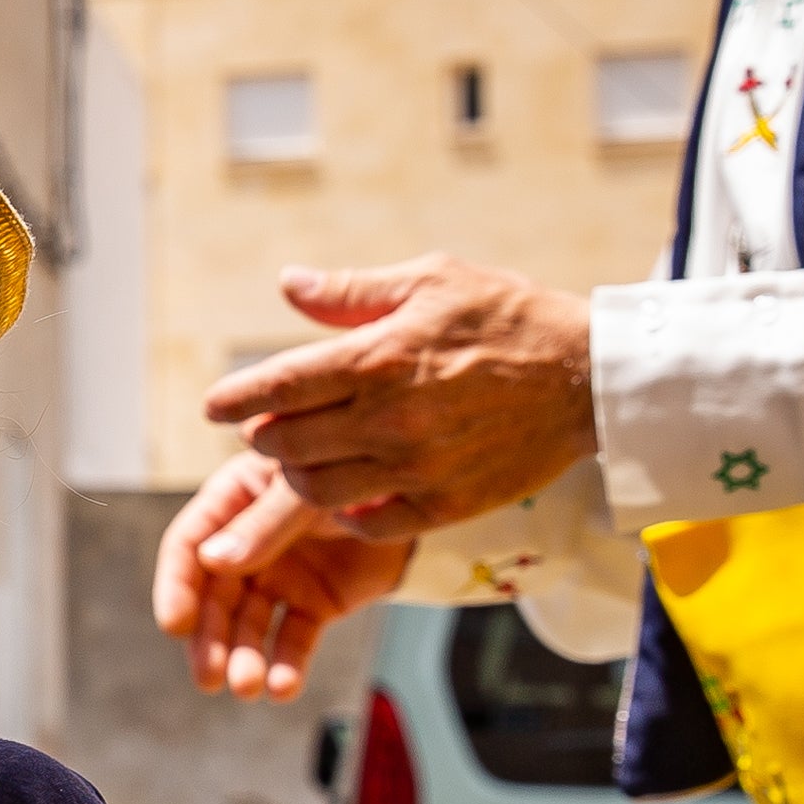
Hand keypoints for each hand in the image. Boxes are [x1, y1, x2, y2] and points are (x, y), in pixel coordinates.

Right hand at [153, 452, 415, 700]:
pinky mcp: (313, 605)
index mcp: (232, 501)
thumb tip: (212, 562)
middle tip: (210, 677)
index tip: (176, 625)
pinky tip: (283, 689)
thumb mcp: (306, 489)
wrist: (414, 492)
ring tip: (248, 688)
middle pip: (214, 597)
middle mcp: (245, 544)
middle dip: (211, 639)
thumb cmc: (353, 471)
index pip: (188, 545)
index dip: (177, 586)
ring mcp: (279, 577)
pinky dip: (287, 665)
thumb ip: (265, 523)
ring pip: (250, 626)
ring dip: (244, 659)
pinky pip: (294, 639)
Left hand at [204, 256, 592, 534]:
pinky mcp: (444, 503)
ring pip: (316, 490)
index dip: (235, 398)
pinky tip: (345, 494)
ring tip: (301, 460)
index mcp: (378, 357)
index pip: (279, 385)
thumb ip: (352, 292)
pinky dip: (345, 513)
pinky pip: (368, 523)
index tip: (213, 407)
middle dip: (264, 436)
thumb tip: (287, 284)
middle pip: (286, 443)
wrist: (590, 377)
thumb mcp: (432, 280)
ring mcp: (415, 466)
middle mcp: (389, 418)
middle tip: (265, 429)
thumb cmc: (508, 316)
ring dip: (296, 476)